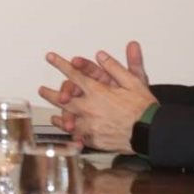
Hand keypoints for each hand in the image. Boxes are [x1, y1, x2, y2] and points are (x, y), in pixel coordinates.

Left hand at [38, 50, 156, 151]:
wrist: (152, 133)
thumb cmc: (144, 108)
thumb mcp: (134, 82)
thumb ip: (115, 67)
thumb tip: (100, 54)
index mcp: (97, 91)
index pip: (73, 74)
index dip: (60, 64)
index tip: (49, 57)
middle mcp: (89, 107)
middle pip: (63, 98)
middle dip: (50, 94)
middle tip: (41, 90)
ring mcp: (90, 125)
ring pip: (68, 119)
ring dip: (59, 116)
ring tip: (53, 116)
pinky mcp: (94, 139)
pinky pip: (78, 136)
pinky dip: (72, 133)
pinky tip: (69, 132)